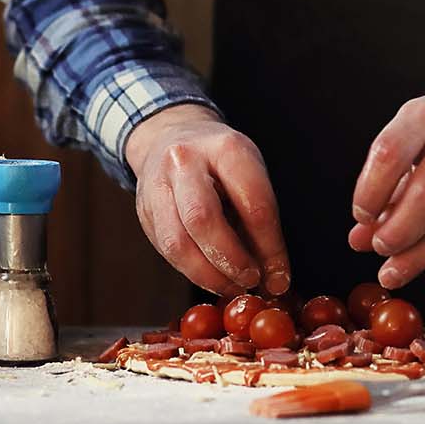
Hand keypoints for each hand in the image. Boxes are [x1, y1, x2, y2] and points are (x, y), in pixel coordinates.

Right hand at [126, 104, 290, 295]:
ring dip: (208, 275)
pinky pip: (166, 250)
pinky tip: (212, 278)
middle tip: (251, 281)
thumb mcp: (249, 172)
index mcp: (225, 148)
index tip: (280, 276)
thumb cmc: (220, 161)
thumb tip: (275, 277)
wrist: (170, 136)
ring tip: (232, 286)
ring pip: (177, 242)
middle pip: (203, 220)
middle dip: (231, 260)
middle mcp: (185, 161)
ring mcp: (157, 185)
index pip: (252, 204)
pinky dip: (192, 271)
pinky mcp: (144, 210)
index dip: (269, 247)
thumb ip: (261, 220)